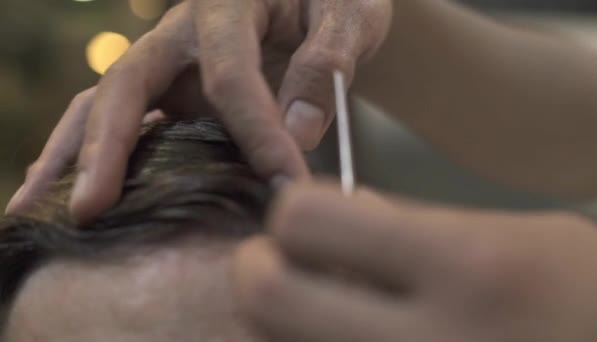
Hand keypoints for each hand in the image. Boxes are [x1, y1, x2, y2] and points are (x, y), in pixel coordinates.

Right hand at [6, 0, 391, 220]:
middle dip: (110, 146)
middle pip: (129, 82)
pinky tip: (73, 189)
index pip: (230, 75)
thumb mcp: (349, 14)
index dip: (257, 132)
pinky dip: (94, 152)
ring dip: (74, 153)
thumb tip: (297, 133)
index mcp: (227, 4)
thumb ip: (327, 64)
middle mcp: (182, 32)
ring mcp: (169, 62)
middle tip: (90, 206)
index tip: (288, 183)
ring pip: (106, 101)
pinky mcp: (171, 89)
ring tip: (41, 203)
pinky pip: (124, 117)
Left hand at [234, 182, 596, 340]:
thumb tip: (332, 213)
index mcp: (466, 266)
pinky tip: (342, 340)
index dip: (294, 214)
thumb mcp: (515, 235)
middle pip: (267, 298)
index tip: (308, 224)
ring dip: (280, 327)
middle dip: (260, 272)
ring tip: (320, 312)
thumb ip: (412, 224)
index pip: (306, 220)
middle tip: (283, 268)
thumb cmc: (581, 296)